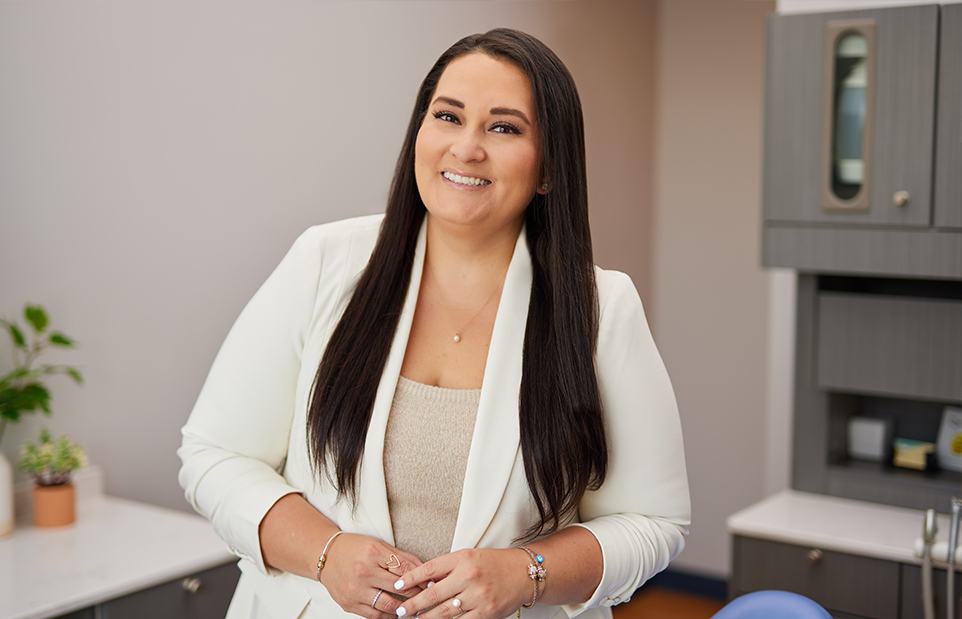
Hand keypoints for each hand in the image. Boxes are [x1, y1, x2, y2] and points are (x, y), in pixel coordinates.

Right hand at [319, 533, 425, 617]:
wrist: (325, 556)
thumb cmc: (353, 548)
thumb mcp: (378, 545)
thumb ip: (401, 557)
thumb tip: (423, 568)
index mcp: (373, 553)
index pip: (404, 568)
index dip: (421, 577)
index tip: (431, 583)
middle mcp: (363, 572)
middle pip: (398, 588)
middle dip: (416, 594)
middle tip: (427, 597)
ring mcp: (355, 590)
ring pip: (387, 605)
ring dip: (403, 608)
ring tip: (414, 607)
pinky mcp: (349, 604)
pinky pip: (373, 615)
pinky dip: (387, 616)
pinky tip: (396, 613)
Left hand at [392, 548, 530, 617]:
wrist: (524, 573)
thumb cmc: (494, 563)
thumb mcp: (469, 556)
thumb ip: (447, 568)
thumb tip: (423, 582)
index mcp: (463, 559)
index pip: (429, 569)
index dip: (411, 578)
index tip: (397, 585)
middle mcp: (469, 577)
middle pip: (433, 595)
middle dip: (413, 605)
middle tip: (400, 611)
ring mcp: (477, 597)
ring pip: (444, 613)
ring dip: (426, 618)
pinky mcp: (486, 613)